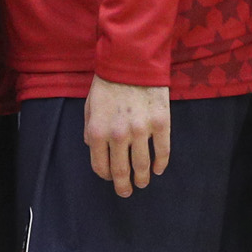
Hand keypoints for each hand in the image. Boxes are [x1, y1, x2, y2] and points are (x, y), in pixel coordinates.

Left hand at [85, 75, 171, 195]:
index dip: (105, 176)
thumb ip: (89, 129)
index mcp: (97, 132)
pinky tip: (158, 169)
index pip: (100, 166)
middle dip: (123, 186)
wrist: (132, 59)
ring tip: (142, 183)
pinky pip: (162, 151)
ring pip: (143, 165)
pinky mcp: (161, 123)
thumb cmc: (108, 81)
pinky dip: (161, 164)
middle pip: (121, 171)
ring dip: (142, 178)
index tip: (111, 178)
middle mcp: (118, 136)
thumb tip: (92, 147)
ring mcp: (141, 131)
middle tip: (126, 192)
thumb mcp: (89, 105)